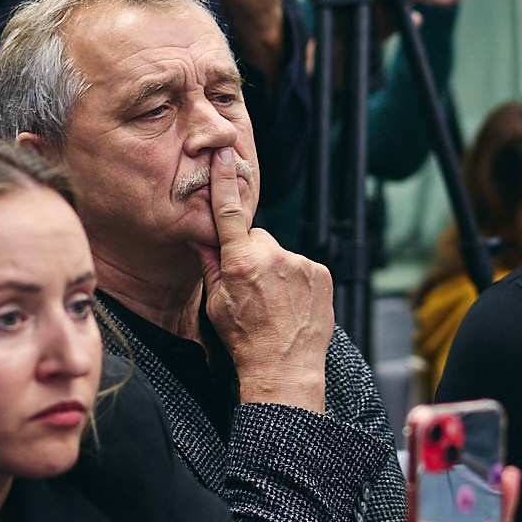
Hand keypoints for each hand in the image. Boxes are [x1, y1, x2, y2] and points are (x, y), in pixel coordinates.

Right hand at [195, 145, 332, 409]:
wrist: (285, 369)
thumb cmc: (246, 340)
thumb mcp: (216, 303)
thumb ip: (210, 264)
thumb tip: (200, 236)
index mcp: (240, 262)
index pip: (228, 213)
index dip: (225, 180)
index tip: (222, 153)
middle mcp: (272, 256)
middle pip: (256, 239)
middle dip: (252, 254)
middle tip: (251, 287)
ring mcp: (300, 264)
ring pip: (280, 255)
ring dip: (276, 270)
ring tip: (274, 302)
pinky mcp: (321, 273)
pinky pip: (302, 266)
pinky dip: (297, 280)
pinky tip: (292, 304)